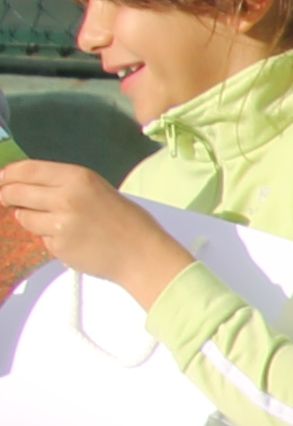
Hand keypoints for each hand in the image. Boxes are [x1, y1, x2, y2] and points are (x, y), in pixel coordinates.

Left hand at [0, 157, 190, 304]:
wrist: (144, 255)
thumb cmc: (127, 222)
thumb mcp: (97, 190)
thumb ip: (63, 185)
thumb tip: (24, 186)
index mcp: (78, 177)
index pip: (26, 170)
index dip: (7, 175)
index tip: (2, 180)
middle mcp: (66, 197)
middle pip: (16, 192)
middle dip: (6, 196)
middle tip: (6, 199)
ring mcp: (60, 223)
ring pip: (23, 217)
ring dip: (29, 219)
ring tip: (55, 223)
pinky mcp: (58, 245)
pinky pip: (40, 238)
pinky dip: (49, 238)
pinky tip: (72, 240)